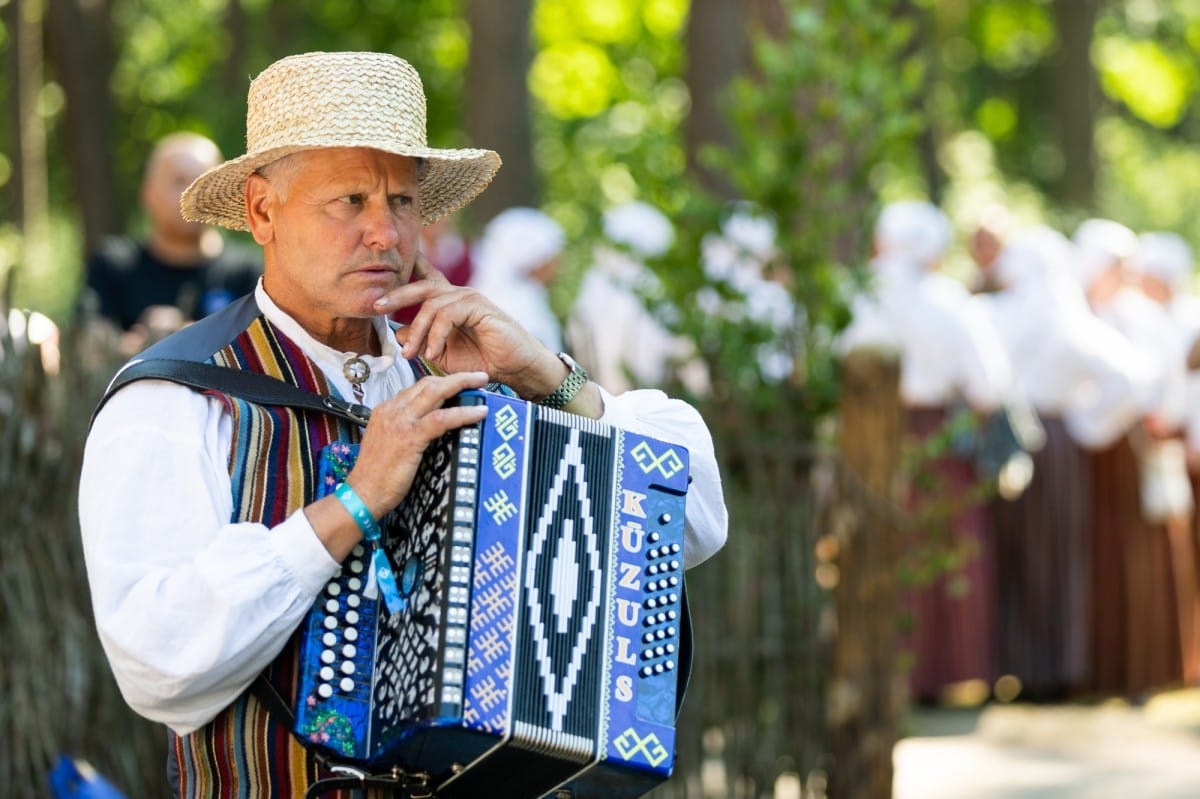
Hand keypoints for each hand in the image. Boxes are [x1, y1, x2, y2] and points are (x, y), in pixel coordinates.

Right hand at [345, 370, 489, 516]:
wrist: (362, 494)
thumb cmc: (376, 476)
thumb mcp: (388, 443)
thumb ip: (404, 430)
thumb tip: (428, 427)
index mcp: (386, 410)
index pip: (416, 388)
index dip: (440, 384)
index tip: (458, 384)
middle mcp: (392, 410)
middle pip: (428, 384)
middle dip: (455, 377)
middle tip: (477, 377)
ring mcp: (400, 422)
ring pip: (436, 393)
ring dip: (462, 384)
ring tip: (482, 382)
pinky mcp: (410, 437)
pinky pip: (443, 419)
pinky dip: (464, 413)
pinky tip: (479, 412)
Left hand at [374, 253, 565, 399]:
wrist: (515, 369)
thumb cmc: (483, 361)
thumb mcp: (443, 353)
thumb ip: (421, 341)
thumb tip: (396, 332)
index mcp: (449, 303)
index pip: (424, 280)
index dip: (403, 276)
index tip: (380, 281)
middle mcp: (458, 295)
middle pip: (421, 284)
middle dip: (397, 295)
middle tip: (376, 306)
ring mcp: (469, 298)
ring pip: (432, 304)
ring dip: (417, 331)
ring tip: (412, 354)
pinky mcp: (479, 306)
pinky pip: (448, 315)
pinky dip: (436, 335)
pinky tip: (432, 353)